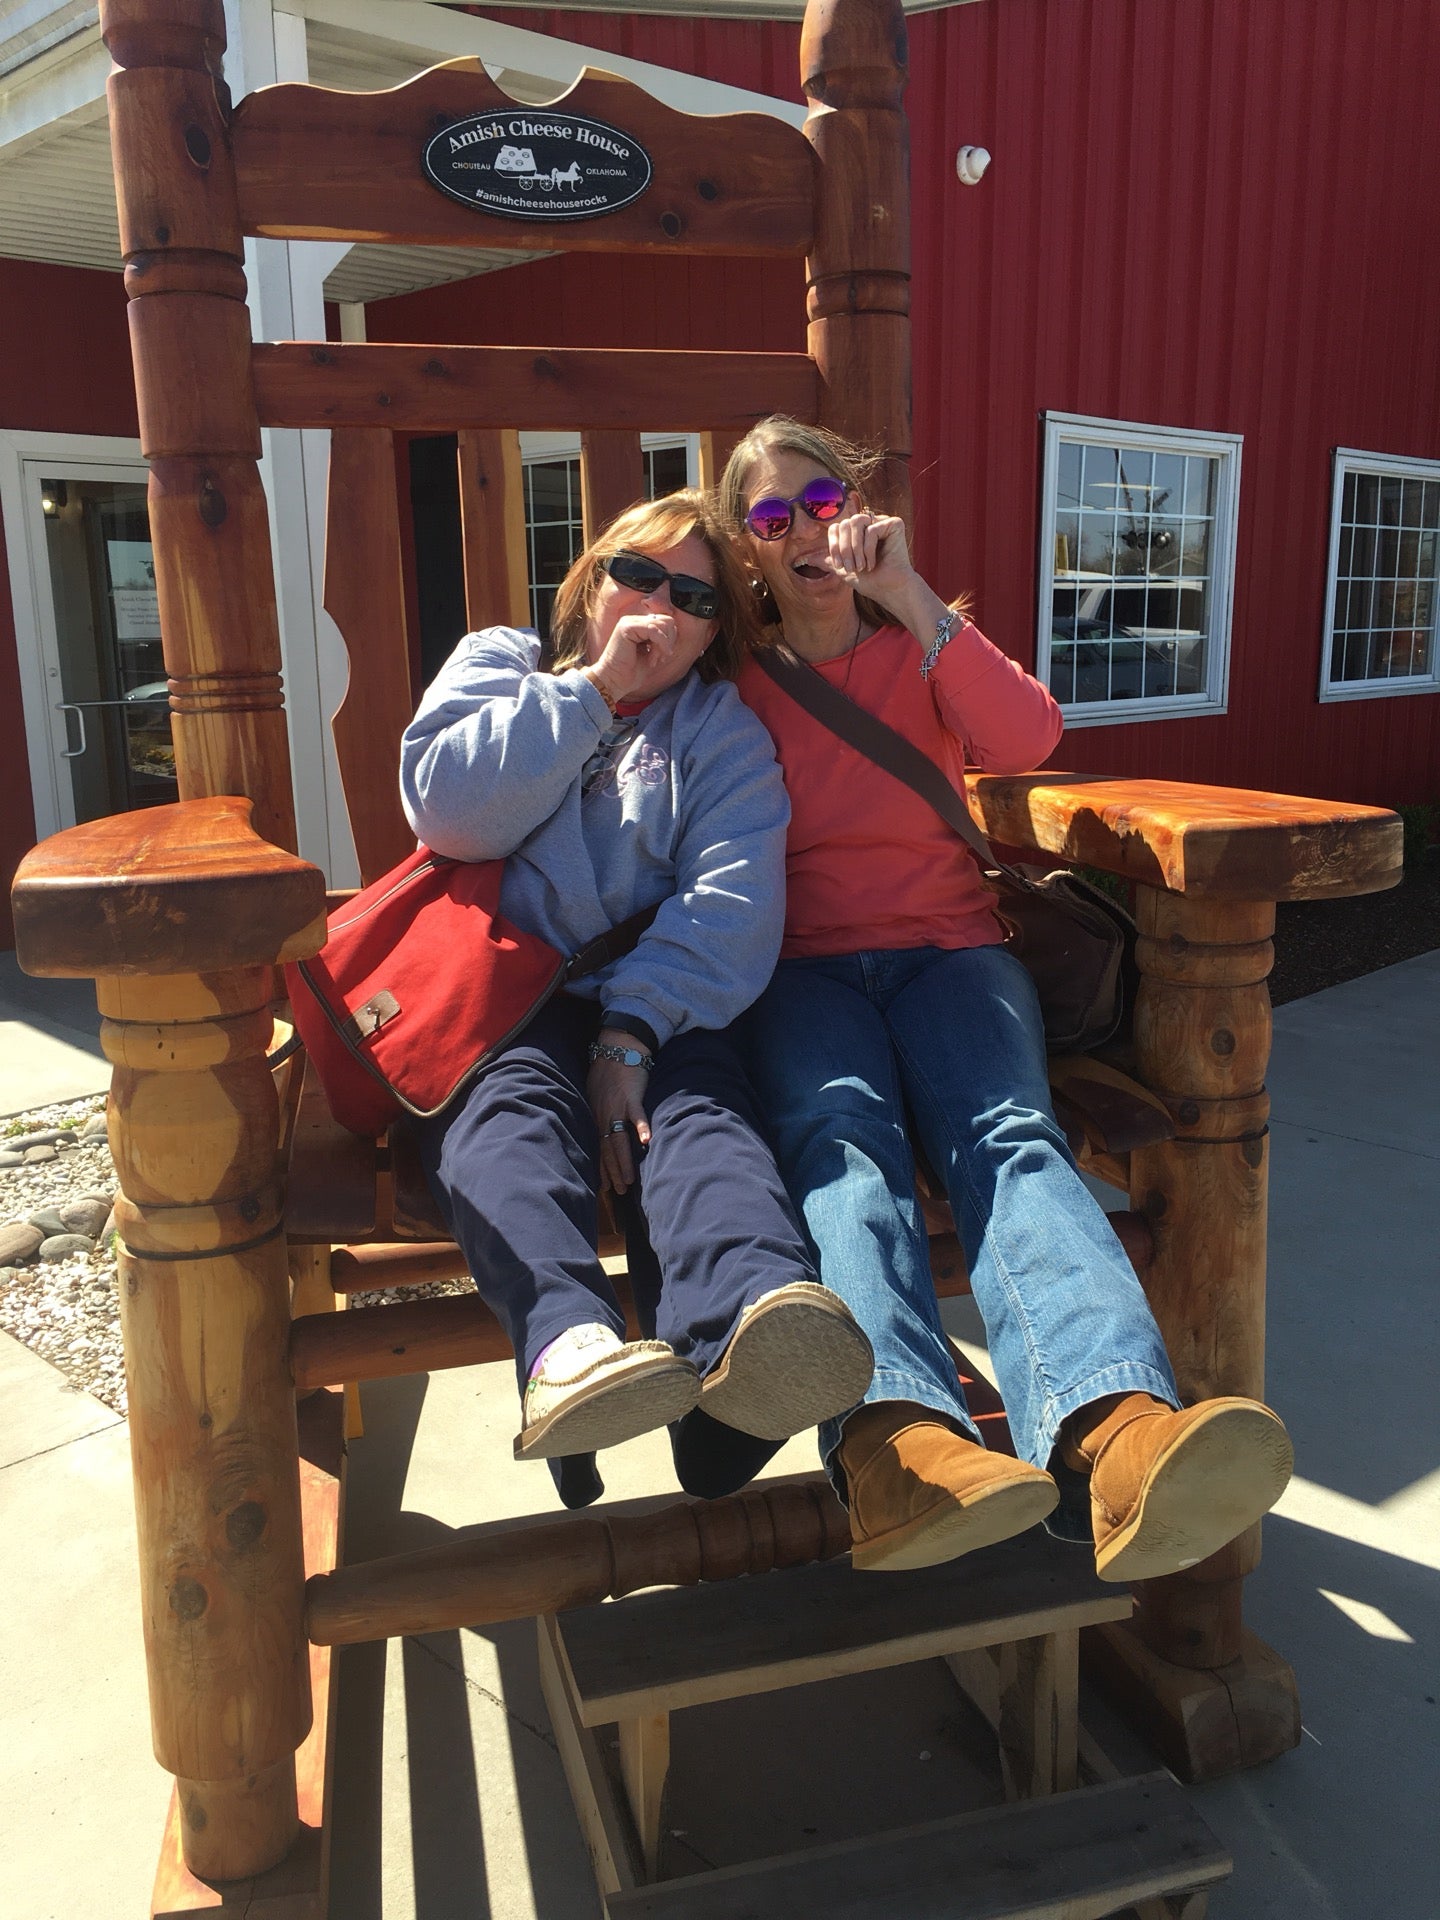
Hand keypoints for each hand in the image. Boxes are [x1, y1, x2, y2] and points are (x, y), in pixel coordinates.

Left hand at [587, 1029, 652, 1194]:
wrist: (618, 1045)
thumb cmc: (608, 1068)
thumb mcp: (597, 1091)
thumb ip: (600, 1109)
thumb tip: (603, 1125)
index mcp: (597, 1114)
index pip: (598, 1146)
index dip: (602, 1167)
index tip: (605, 1187)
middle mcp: (603, 1113)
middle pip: (607, 1148)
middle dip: (612, 1172)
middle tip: (618, 1192)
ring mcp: (617, 1106)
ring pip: (618, 1139)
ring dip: (623, 1161)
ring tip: (628, 1180)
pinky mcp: (631, 1096)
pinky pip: (636, 1115)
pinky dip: (640, 1128)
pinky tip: (646, 1143)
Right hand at [588, 612, 681, 704]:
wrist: (613, 682)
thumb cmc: (630, 672)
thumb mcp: (652, 653)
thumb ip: (661, 639)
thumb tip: (675, 630)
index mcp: (638, 624)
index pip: (666, 622)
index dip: (670, 640)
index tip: (663, 657)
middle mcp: (633, 620)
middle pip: (667, 620)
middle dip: (669, 641)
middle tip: (660, 659)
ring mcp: (629, 622)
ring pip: (663, 624)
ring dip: (664, 645)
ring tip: (655, 660)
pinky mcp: (627, 627)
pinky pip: (654, 630)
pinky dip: (660, 646)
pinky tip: (652, 660)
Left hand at [825, 511, 917, 606]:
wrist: (889, 590)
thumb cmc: (870, 581)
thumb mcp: (843, 570)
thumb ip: (828, 561)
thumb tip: (805, 558)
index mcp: (857, 532)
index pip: (835, 527)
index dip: (834, 546)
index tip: (839, 566)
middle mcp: (869, 523)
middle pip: (844, 523)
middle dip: (844, 549)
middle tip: (852, 568)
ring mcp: (882, 521)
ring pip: (856, 522)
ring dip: (855, 548)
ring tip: (861, 566)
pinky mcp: (895, 524)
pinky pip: (872, 529)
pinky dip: (868, 549)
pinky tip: (873, 564)